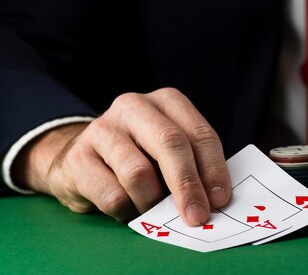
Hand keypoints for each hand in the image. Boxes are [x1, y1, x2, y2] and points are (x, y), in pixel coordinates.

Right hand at [13, 88, 230, 224]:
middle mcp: (134, 106)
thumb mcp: (170, 152)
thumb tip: (215, 199)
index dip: (213, 169)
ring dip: (152, 202)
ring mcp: (103, 128)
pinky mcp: (77, 157)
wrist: (81, 159)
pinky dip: (126, 211)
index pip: (199, 134)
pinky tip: (127, 209)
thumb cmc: (141, 157)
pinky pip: (112, 195)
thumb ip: (195, 166)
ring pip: (139, 173)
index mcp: (167, 101)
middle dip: (188, 185)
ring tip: (153, 211)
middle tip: (197, 216)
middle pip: (170, 144)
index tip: (220, 200)